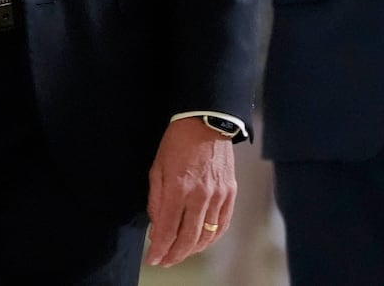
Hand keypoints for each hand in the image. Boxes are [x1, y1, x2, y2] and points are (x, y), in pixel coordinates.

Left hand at [145, 118, 235, 267]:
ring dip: (192, 250)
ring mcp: (218, 196)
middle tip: (164, 261)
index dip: (159, 249)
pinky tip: (201, 242)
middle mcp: (200, 196)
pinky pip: (222, 224)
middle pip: (188, 238)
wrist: (206, 122)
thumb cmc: (177, 143)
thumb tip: (157, 229)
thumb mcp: (157, 169)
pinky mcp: (230, 193)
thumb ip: (156, 201)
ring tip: (180, 253)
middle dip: (174, 255)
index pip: (168, 230)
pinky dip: (212, 238)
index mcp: (178, 189)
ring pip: (207, 236)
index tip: (153, 259)